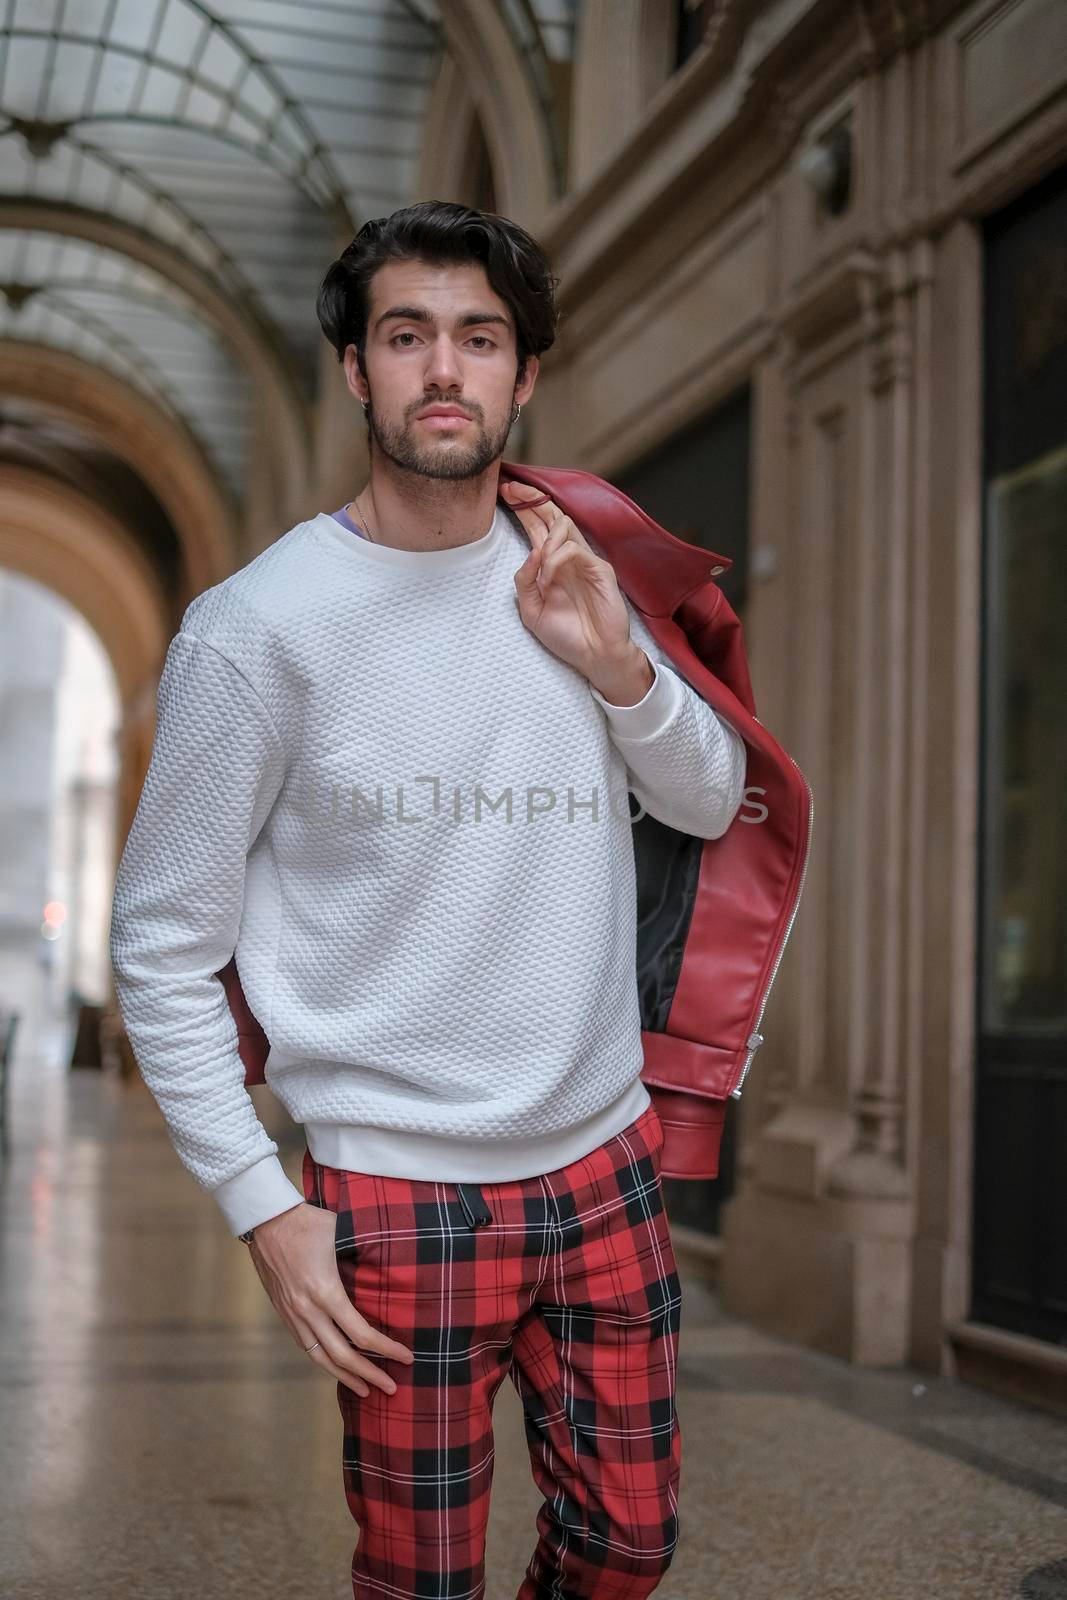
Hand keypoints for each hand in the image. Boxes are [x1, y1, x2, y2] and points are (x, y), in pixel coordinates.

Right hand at [246, 1203, 414, 1396]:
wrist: (265, 1219)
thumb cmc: (308, 1221)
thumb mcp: (343, 1234)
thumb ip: (364, 1254)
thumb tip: (393, 1266)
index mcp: (326, 1292)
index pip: (361, 1334)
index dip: (386, 1349)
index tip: (407, 1357)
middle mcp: (307, 1309)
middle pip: (341, 1355)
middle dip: (369, 1375)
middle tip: (391, 1388)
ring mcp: (292, 1313)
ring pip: (319, 1356)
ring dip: (344, 1376)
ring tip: (364, 1390)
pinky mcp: (283, 1311)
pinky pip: (305, 1344)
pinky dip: (323, 1359)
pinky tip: (335, 1365)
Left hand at [502, 480, 645, 689]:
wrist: (594, 656)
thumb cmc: (566, 636)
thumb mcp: (531, 611)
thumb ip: (524, 582)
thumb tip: (529, 553)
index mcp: (551, 566)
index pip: (536, 528)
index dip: (522, 509)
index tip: (504, 492)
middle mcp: (568, 559)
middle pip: (551, 517)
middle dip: (530, 500)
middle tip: (511, 488)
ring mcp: (585, 562)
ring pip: (565, 526)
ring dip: (545, 533)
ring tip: (538, 554)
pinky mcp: (600, 570)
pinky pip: (574, 550)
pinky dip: (557, 558)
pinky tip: (550, 574)